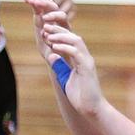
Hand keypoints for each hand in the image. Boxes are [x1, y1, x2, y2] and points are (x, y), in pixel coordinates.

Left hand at [26, 0, 102, 115]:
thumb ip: (60, 67)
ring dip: (60, 35)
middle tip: (44, 24)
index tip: (43, 29)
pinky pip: (76, 53)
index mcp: (78, 57)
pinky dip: (65, 48)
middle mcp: (84, 56)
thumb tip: (51, 56)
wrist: (91, 109)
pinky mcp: (87, 68)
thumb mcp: (65, 79)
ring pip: (75, 40)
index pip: (68, 39)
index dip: (56, 32)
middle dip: (57, 28)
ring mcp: (86, 60)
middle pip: (72, 35)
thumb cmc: (80, 96)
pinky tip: (54, 47)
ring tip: (47, 34)